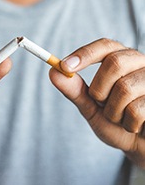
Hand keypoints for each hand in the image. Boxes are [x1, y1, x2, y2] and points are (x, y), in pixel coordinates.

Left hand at [49, 38, 144, 167]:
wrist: (139, 144)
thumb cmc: (114, 122)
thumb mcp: (90, 106)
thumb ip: (74, 90)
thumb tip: (53, 72)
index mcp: (121, 60)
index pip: (104, 46)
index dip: (84, 54)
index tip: (64, 66)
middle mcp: (140, 64)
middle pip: (114, 63)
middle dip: (99, 89)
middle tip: (102, 103)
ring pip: (124, 89)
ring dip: (113, 111)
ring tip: (120, 117)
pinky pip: (137, 110)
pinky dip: (128, 124)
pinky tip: (134, 125)